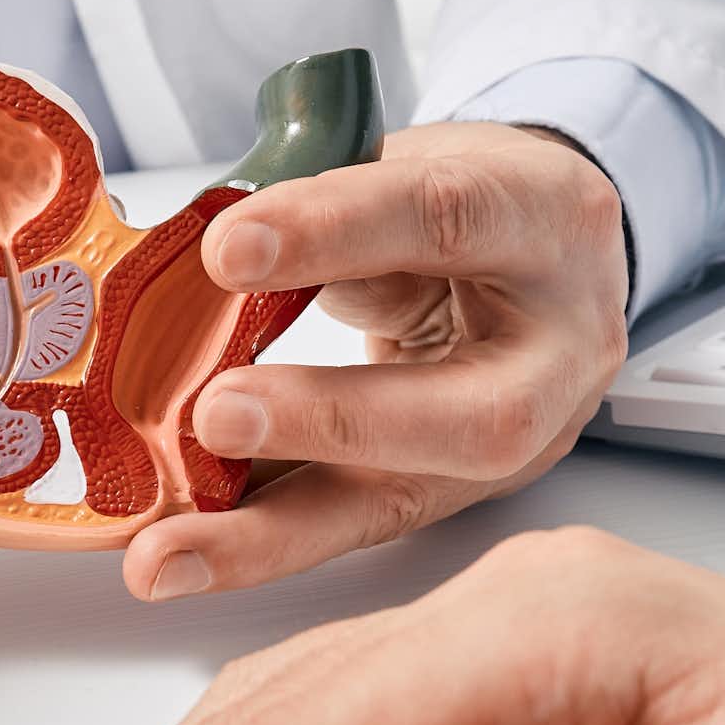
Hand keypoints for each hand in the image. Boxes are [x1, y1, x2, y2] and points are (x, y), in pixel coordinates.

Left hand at [121, 121, 626, 602]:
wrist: (548, 259)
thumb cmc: (466, 202)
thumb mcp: (411, 168)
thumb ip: (330, 213)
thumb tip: (208, 268)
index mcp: (550, 220)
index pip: (448, 218)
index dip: (337, 231)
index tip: (227, 249)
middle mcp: (559, 349)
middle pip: (473, 413)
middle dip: (333, 420)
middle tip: (214, 414)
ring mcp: (522, 439)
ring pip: (404, 499)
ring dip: (270, 533)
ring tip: (165, 554)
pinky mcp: (458, 493)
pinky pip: (351, 525)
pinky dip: (256, 541)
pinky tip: (180, 556)